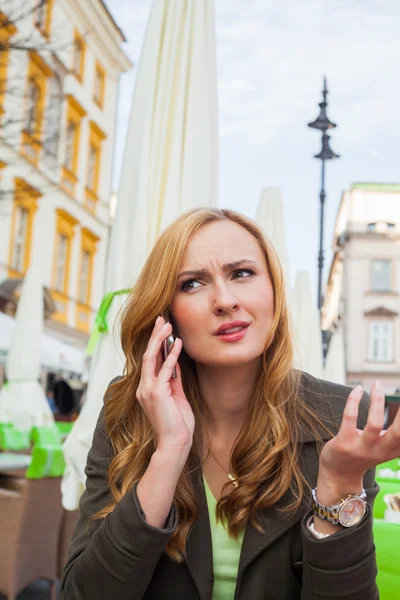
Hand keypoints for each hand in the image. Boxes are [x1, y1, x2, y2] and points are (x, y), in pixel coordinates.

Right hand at [136, 315, 194, 454]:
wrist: (175, 443)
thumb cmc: (178, 423)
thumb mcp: (176, 397)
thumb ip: (173, 380)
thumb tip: (175, 363)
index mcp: (147, 389)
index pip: (150, 360)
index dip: (156, 343)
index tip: (162, 328)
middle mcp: (144, 387)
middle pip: (148, 355)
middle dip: (155, 335)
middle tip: (162, 319)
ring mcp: (148, 390)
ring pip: (151, 358)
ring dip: (160, 340)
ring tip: (168, 325)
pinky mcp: (157, 393)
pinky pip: (165, 369)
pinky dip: (172, 355)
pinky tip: (178, 343)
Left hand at [318, 380, 399, 495]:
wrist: (338, 475)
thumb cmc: (362, 455)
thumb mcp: (383, 447)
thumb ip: (394, 435)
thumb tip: (399, 410)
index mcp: (392, 450)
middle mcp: (380, 450)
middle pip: (398, 432)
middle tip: (399, 392)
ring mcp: (361, 448)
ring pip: (375, 424)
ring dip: (377, 401)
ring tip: (377, 384)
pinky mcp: (344, 443)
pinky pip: (350, 418)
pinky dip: (354, 401)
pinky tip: (358, 390)